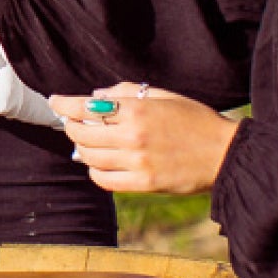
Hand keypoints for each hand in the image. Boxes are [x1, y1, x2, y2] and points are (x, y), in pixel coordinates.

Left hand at [52, 82, 238, 196]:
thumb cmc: (194, 119)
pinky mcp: (144, 185)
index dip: (64, 105)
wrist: (223, 153)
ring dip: (81, 149)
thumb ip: (127, 92)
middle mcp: (132, 137)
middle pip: (82, 134)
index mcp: (137, 110)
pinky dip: (95, 171)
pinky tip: (98, 164)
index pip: (85, 107)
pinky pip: (105, 180)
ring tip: (85, 142)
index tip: (54, 102)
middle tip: (71, 123)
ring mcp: (137, 163)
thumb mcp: (163, 95)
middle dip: (71, 127)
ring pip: (90, 158)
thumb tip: (95, 96)